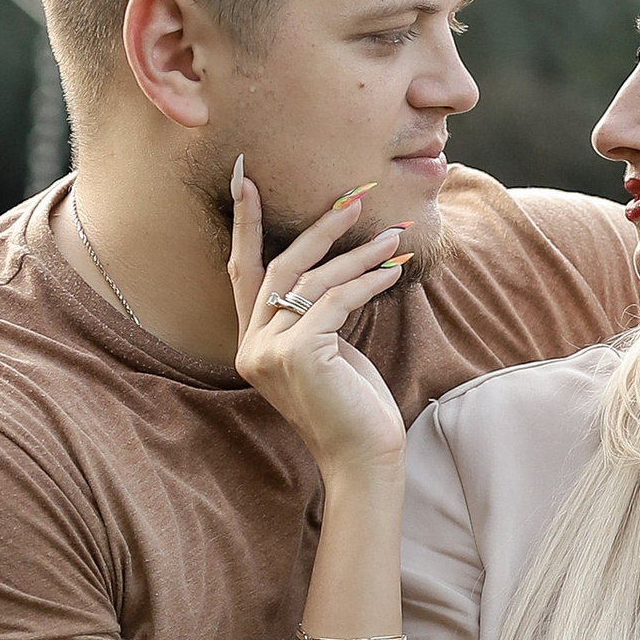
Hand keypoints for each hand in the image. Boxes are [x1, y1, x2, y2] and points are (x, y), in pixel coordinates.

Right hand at [229, 169, 411, 482]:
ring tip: (394, 234)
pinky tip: (395, 269)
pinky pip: (336, 300)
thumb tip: (337, 268)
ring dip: (358, 253)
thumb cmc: (354, 406)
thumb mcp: (329, 350)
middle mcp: (251, 346)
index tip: (245, 179)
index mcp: (252, 344)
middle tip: (353, 197)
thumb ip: (317, 313)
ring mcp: (269, 352)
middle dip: (319, 228)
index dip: (245, 225)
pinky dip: (369, 281)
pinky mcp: (298, 354)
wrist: (364, 459)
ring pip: (313, 281)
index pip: (243, 273)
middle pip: (281, 267)